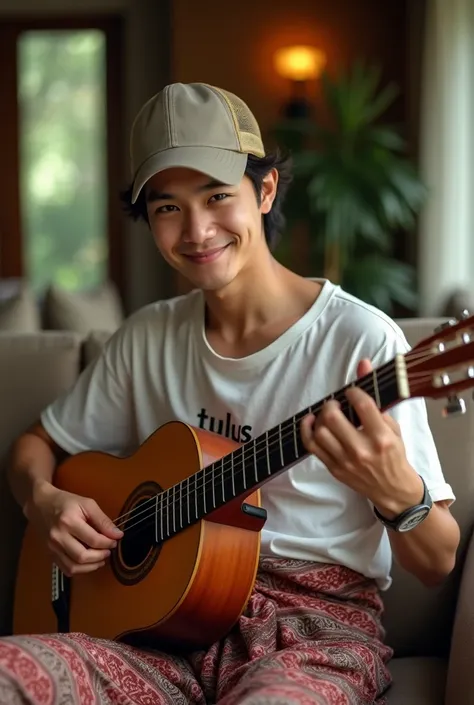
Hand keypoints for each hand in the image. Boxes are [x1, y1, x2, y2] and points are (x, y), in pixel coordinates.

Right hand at [25, 482, 123, 576]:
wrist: (41, 504)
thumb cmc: (66, 502)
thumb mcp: (87, 504)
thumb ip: (102, 520)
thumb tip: (117, 534)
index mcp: (68, 521)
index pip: (93, 539)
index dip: (108, 542)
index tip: (116, 540)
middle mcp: (58, 536)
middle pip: (82, 556)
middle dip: (100, 556)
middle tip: (109, 551)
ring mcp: (52, 547)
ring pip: (74, 566)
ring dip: (91, 566)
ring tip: (101, 559)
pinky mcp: (49, 554)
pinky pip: (66, 569)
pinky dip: (80, 570)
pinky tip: (88, 563)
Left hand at [300, 358, 423, 516]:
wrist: (393, 490)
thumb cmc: (394, 455)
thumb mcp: (392, 426)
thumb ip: (375, 396)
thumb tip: (363, 364)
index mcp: (381, 438)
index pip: (362, 405)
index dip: (353, 392)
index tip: (352, 392)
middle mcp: (362, 450)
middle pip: (333, 418)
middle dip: (331, 405)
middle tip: (336, 404)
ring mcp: (345, 462)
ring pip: (320, 432)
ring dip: (319, 418)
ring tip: (327, 414)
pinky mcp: (334, 469)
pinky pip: (312, 446)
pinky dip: (307, 430)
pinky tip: (311, 422)